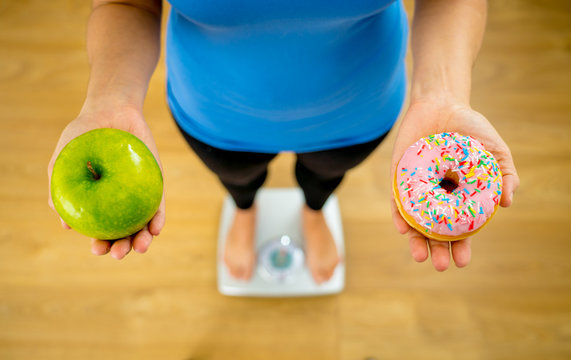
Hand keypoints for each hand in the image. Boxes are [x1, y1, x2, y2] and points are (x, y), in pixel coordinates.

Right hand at [47, 105, 165, 258]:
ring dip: (143, 240)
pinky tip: (156, 229)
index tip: (97, 249)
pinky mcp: (156, 184)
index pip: (101, 231)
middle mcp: (120, 203)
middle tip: (118, 253)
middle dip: (122, 249)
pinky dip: (158, 219)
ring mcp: (139, 195)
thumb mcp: (64, 161)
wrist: (111, 110)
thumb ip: (59, 189)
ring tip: (140, 247)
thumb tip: (66, 225)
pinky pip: (159, 206)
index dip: (100, 245)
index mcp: (98, 203)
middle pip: (124, 233)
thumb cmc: (83, 136)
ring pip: (143, 224)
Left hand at [390, 98, 518, 270]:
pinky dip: (399, 214)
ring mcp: (417, 190)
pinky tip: (402, 227)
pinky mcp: (399, 178)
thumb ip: (505, 176)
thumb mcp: (495, 152)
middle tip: (442, 266)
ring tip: (420, 256)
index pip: (459, 230)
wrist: (442, 104)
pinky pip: (397, 201)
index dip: (460, 247)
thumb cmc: (471, 130)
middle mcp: (436, 198)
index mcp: (459, 199)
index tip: (462, 262)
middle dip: (438, 251)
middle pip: (435, 232)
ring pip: (414, 222)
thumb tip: (507, 203)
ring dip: (415, 241)